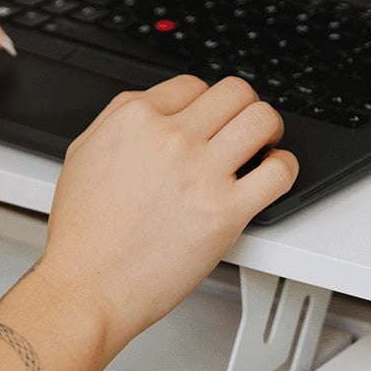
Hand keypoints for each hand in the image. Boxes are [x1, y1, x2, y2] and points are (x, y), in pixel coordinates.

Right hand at [40, 74, 298, 359]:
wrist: (90, 284)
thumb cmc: (85, 235)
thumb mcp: (86, 153)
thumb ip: (125, 125)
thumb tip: (158, 115)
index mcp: (134, 116)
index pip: (194, 85)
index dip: (209, 104)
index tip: (214, 123)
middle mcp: (171, 137)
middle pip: (235, 93)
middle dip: (246, 108)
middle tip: (249, 129)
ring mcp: (201, 172)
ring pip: (261, 120)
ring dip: (271, 131)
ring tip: (266, 148)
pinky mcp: (227, 211)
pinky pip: (279, 171)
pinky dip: (285, 168)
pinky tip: (273, 176)